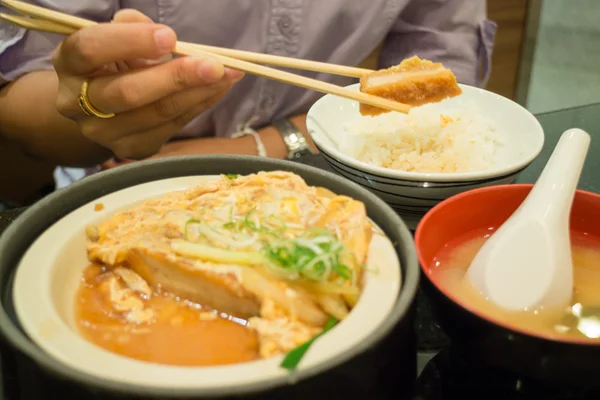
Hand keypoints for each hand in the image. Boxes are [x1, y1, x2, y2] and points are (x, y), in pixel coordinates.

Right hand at [52, 9, 242, 159]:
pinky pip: (172, 126)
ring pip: (157, 113)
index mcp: (68, 64)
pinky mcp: (131, 149)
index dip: (130, 42)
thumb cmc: (113, 61)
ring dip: (199, 92)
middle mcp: (77, 104)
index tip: (169, 36)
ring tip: (230, 74)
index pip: (90, 49)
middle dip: (176, 77)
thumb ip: (133, 28)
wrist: (99, 105)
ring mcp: (103, 132)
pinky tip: (220, 88)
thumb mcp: (116, 37)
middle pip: (127, 92)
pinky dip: (200, 105)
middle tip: (215, 65)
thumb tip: (161, 36)